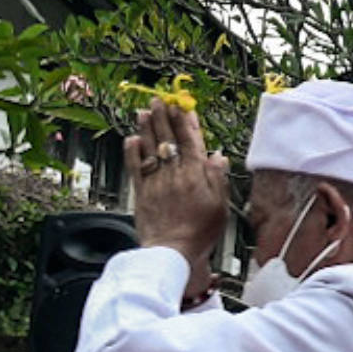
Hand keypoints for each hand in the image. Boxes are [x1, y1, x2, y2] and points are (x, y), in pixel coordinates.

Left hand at [124, 102, 227, 277]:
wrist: (171, 250)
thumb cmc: (199, 232)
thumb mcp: (221, 205)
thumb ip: (218, 178)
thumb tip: (218, 156)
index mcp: (196, 174)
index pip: (190, 140)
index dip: (185, 121)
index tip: (182, 105)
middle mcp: (173, 173)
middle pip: (168, 139)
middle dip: (164, 117)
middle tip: (160, 100)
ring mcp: (155, 181)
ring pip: (150, 148)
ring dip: (147, 128)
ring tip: (145, 111)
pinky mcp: (141, 192)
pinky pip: (135, 167)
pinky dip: (132, 151)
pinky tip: (131, 139)